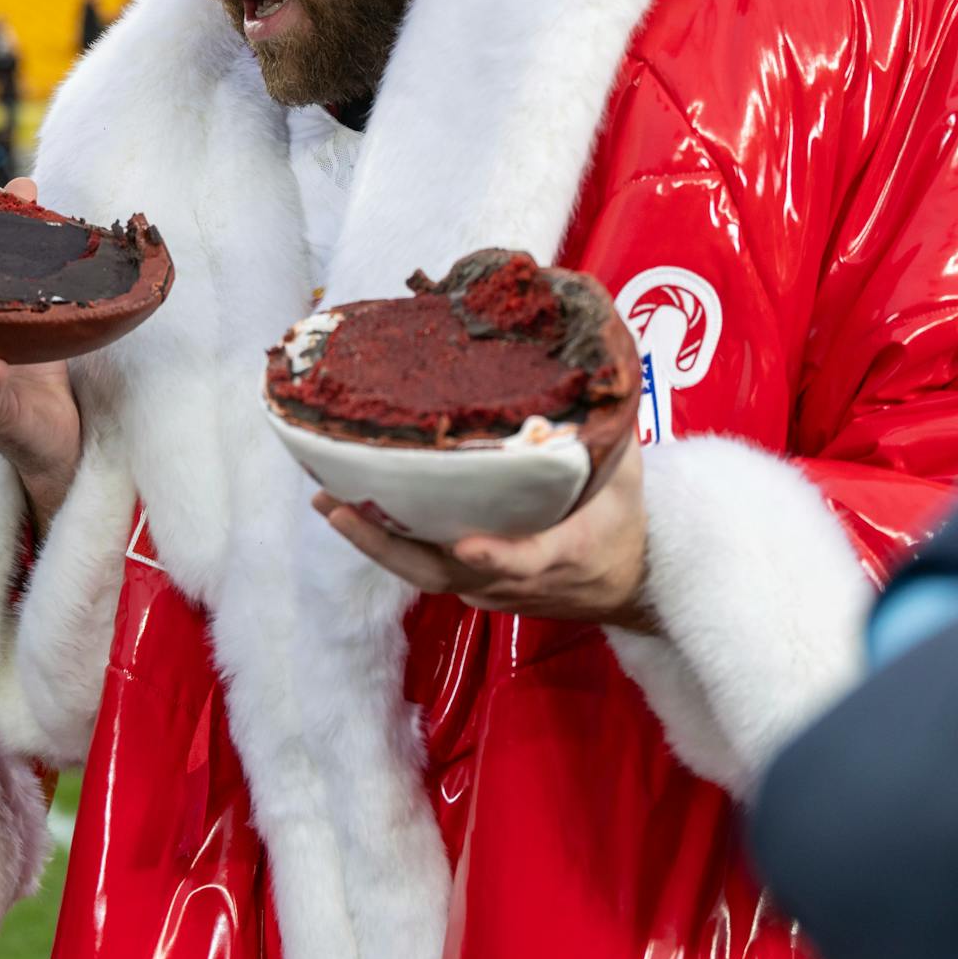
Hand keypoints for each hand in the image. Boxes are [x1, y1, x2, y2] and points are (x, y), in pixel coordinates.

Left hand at [314, 437, 656, 628]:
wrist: (629, 584)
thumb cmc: (625, 523)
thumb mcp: (627, 476)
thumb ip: (605, 430)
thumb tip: (591, 369)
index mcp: (564, 553)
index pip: (528, 560)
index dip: (497, 555)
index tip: (465, 544)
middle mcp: (517, 580)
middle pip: (446, 572)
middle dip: (388, 545)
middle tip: (339, 507)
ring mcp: (490, 589)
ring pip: (424, 573)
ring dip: (373, 541)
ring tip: (328, 500)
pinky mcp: (473, 586)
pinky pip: (425, 567)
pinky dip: (388, 543)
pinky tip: (353, 508)